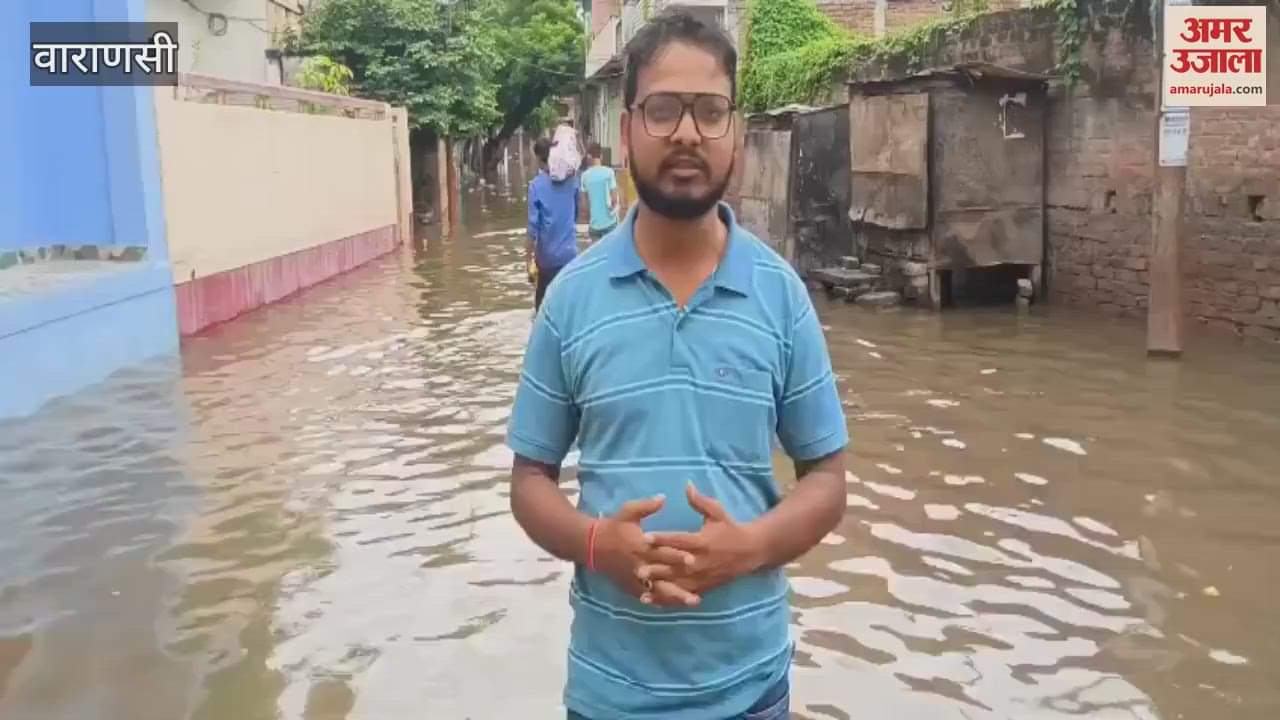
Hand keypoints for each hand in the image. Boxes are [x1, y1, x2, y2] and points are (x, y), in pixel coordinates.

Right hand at [590, 496, 698, 605]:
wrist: (591, 545)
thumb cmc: (613, 526)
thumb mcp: (628, 511)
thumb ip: (646, 506)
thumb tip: (664, 498)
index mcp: (641, 546)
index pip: (662, 551)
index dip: (677, 556)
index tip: (693, 559)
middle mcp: (639, 564)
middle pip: (663, 576)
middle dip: (680, 584)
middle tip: (698, 592)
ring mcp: (634, 578)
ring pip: (658, 590)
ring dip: (675, 597)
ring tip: (693, 601)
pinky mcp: (630, 586)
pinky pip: (647, 596)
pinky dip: (661, 601)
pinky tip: (675, 606)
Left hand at [640, 483, 765, 597]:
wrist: (750, 552)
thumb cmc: (730, 529)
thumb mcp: (717, 512)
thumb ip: (700, 501)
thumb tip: (686, 485)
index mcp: (703, 541)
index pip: (679, 540)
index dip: (662, 538)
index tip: (645, 537)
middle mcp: (701, 560)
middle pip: (676, 565)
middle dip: (657, 567)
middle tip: (637, 567)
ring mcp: (702, 576)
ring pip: (678, 582)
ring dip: (660, 584)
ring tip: (641, 585)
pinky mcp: (703, 587)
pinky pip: (683, 594)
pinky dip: (668, 598)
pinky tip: (653, 599)